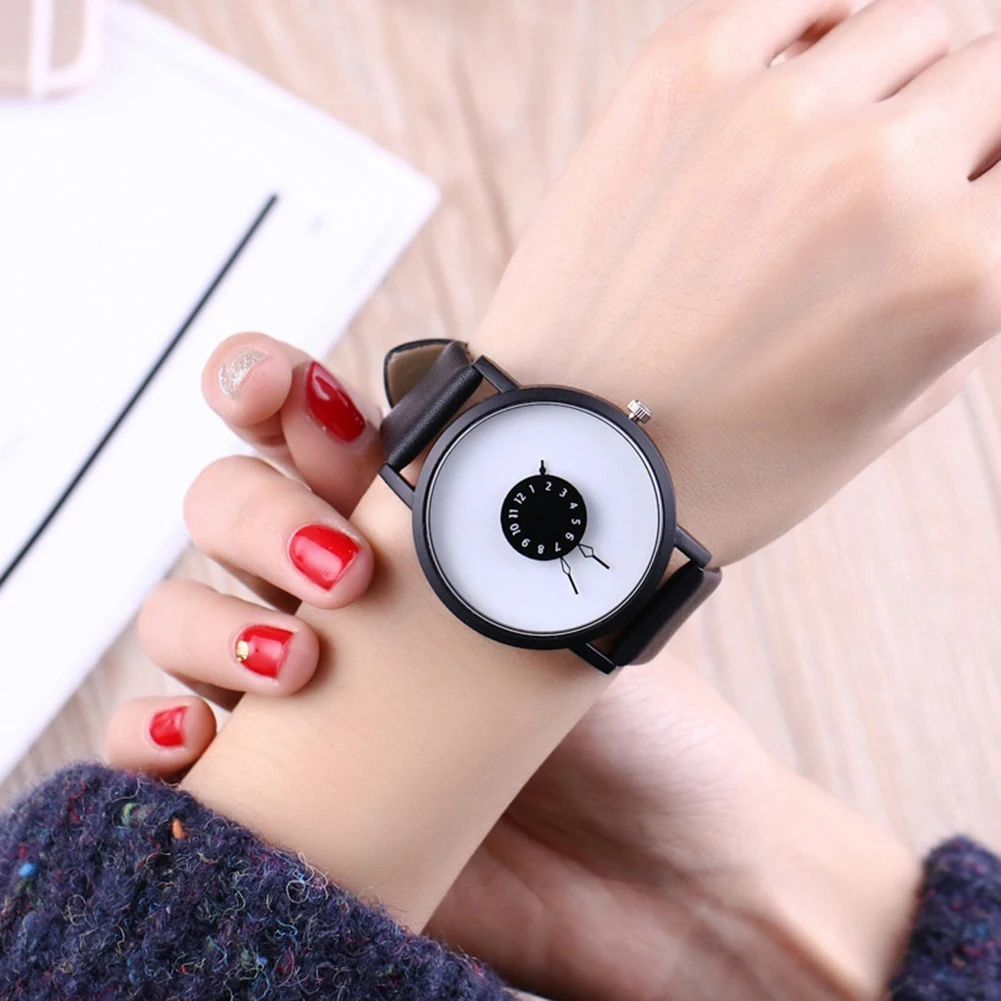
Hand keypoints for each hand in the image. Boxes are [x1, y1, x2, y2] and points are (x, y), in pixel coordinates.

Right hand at [109, 337, 916, 1000]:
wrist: (658, 885)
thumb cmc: (639, 739)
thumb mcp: (587, 612)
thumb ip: (515, 530)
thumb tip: (483, 447)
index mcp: (411, 529)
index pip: (303, 429)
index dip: (265, 386)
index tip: (280, 389)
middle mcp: (341, 595)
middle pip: (227, 507)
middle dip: (258, 512)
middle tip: (341, 566)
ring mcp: (297, 689)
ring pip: (180, 616)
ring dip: (209, 623)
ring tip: (294, 663)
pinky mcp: (273, 787)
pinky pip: (160, 751)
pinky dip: (150, 738)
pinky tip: (196, 743)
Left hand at [473, 0, 997, 564]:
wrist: (571, 457)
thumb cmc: (725, 463)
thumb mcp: (892, 410)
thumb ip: (968, 295)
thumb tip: (978, 209)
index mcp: (957, 269)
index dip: (992, 191)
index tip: (965, 202)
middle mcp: (881, 171)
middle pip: (992, 77)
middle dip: (970, 129)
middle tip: (917, 173)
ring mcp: (775, 111)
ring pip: (907, 25)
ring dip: (901, 76)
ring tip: (852, 134)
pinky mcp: (678, 77)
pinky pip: (792, 1)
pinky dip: (817, 32)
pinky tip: (802, 78)